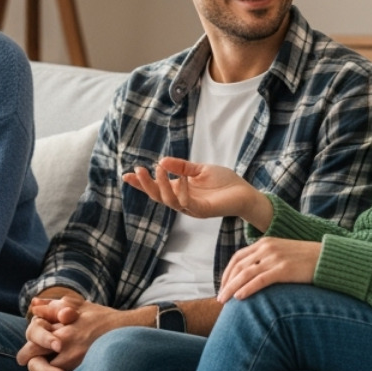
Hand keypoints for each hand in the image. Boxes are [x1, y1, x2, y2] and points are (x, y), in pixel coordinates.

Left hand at [17, 297, 130, 370]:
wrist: (132, 334)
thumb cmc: (105, 319)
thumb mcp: (80, 307)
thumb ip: (54, 306)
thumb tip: (34, 307)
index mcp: (63, 333)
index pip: (33, 346)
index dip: (26, 354)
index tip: (24, 358)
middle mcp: (68, 351)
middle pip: (37, 368)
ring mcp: (77, 367)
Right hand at [122, 158, 272, 229]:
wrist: (245, 193)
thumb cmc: (224, 182)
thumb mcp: (200, 170)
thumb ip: (182, 167)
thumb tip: (162, 160)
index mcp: (180, 191)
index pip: (156, 188)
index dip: (140, 183)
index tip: (126, 174)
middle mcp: (182, 201)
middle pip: (157, 196)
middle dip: (145, 185)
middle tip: (138, 170)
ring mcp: (191, 208)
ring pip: (168, 201)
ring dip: (161, 185)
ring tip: (159, 168)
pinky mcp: (202, 210)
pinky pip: (186, 203)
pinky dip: (181, 190)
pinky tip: (181, 178)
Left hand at [217, 238, 322, 301]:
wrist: (328, 258)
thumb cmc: (306, 260)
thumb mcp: (282, 254)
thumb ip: (267, 260)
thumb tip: (251, 277)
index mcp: (265, 242)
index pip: (238, 258)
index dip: (227, 273)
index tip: (222, 286)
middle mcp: (267, 247)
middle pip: (238, 266)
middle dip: (226, 283)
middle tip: (219, 298)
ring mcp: (275, 257)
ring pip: (245, 273)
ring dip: (232, 288)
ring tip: (224, 301)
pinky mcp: (284, 268)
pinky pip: (260, 280)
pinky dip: (247, 288)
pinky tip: (239, 298)